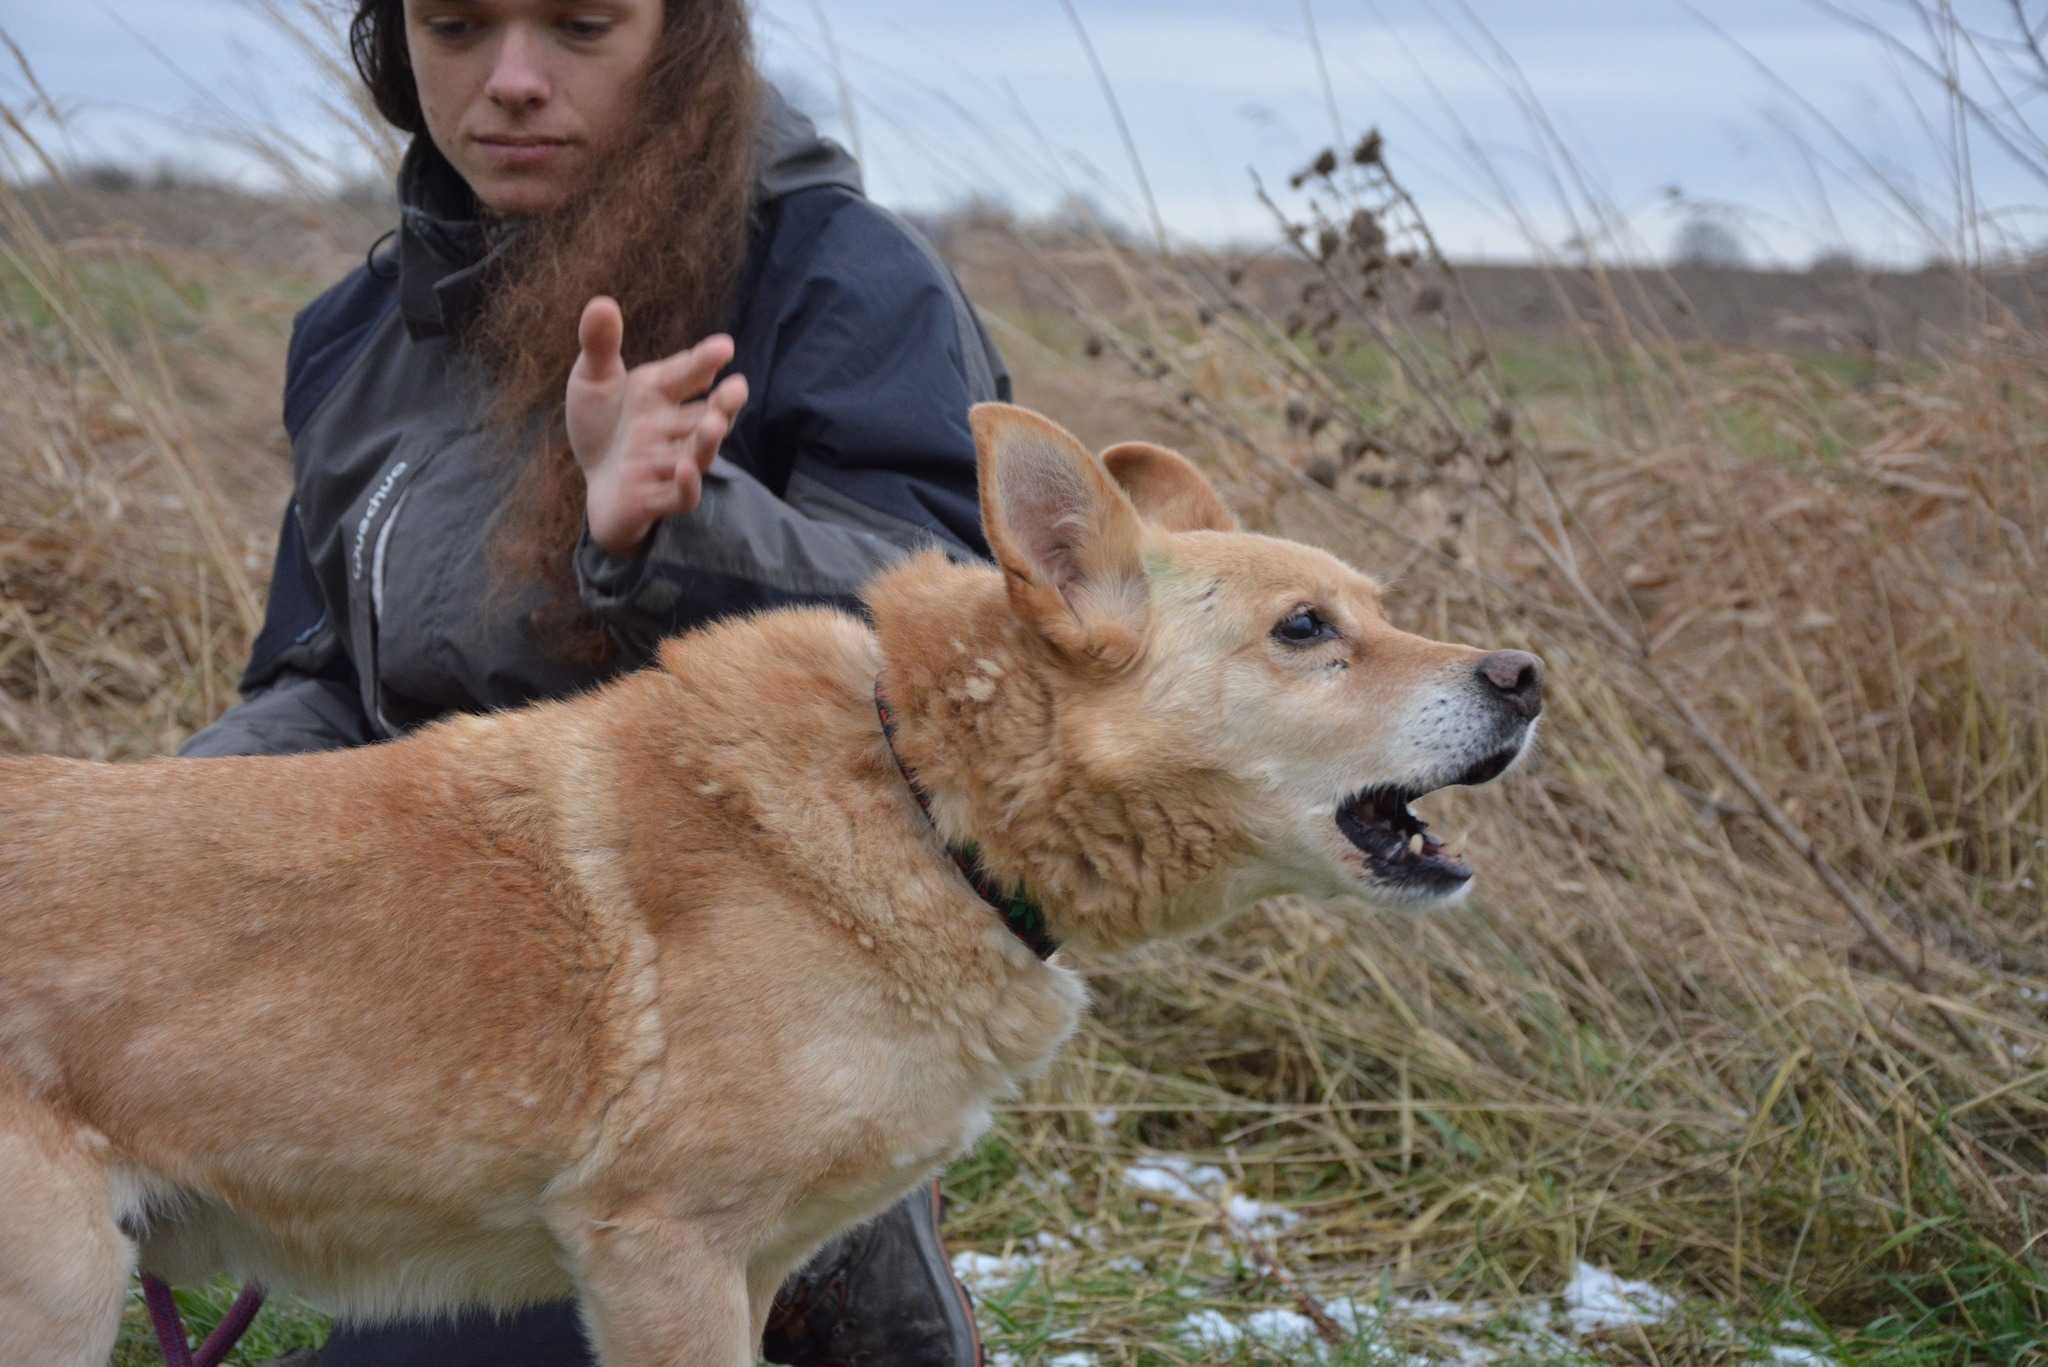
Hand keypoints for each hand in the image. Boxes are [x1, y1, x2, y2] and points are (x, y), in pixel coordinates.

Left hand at [567, 295, 749, 556]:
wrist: (595, 480)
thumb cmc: (602, 426)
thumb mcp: (593, 380)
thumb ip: (600, 345)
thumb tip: (601, 302)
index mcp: (662, 393)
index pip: (689, 373)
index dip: (706, 361)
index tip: (724, 347)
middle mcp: (673, 427)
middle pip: (707, 415)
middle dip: (725, 404)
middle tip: (739, 388)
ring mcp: (668, 464)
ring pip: (698, 454)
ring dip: (708, 442)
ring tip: (715, 423)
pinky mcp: (657, 499)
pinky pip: (680, 496)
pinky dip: (687, 485)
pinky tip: (686, 470)